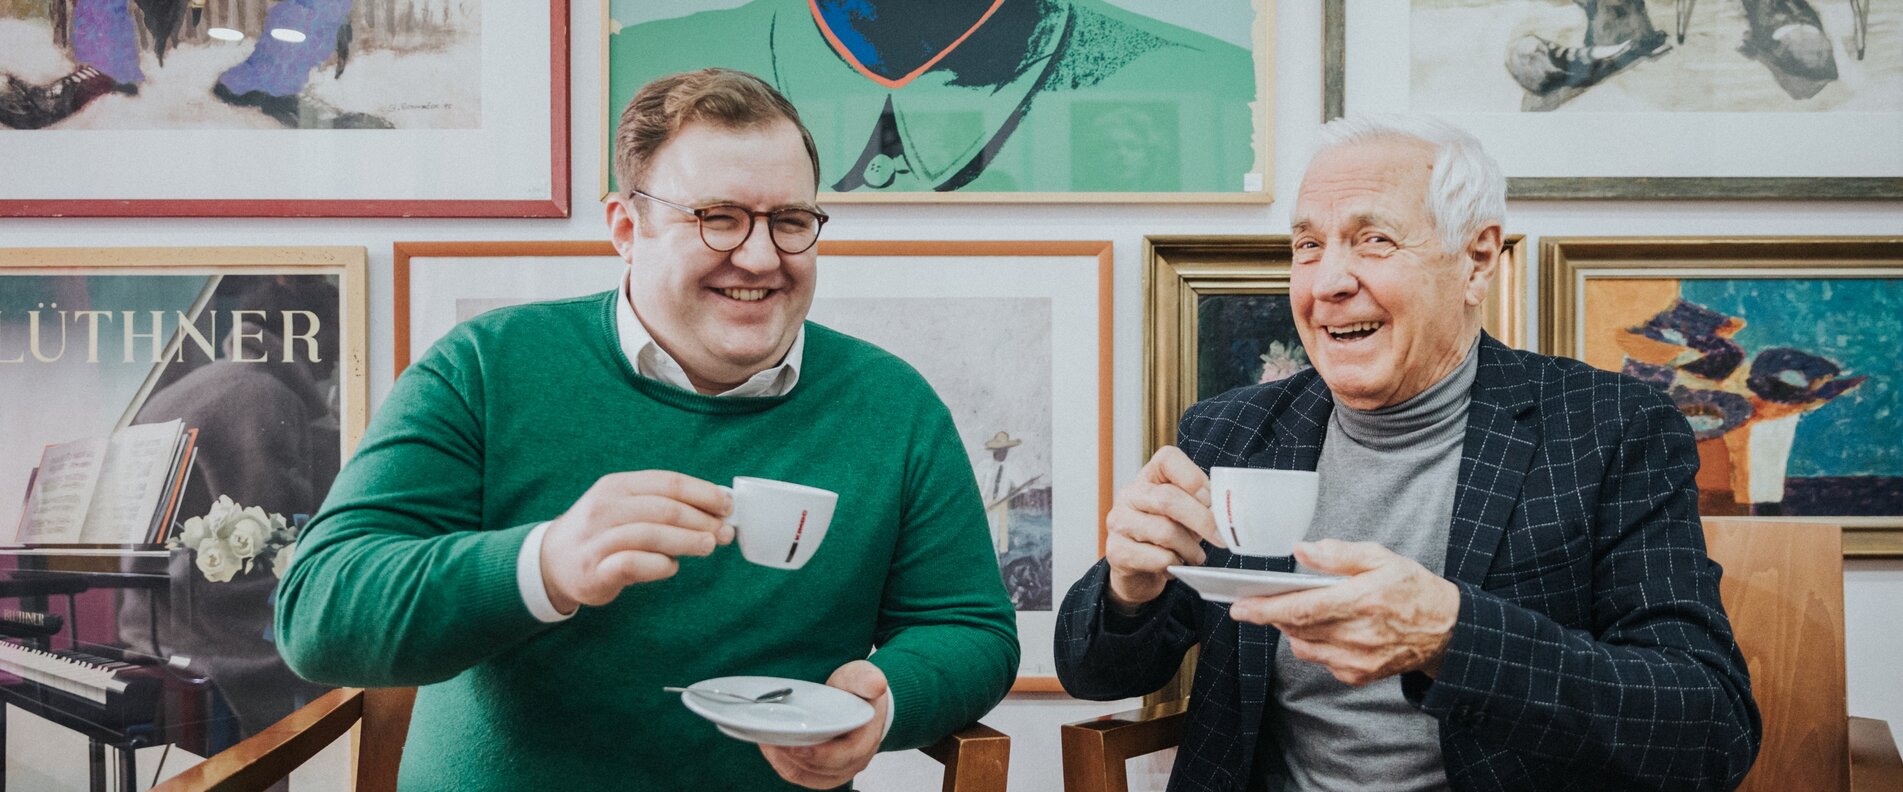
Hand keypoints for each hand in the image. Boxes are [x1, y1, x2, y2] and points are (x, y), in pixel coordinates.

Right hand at [539, 471, 732, 613]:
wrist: (552, 562)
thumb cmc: (602, 532)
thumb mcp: (625, 506)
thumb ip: (663, 505)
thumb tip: (715, 509)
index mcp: (617, 486)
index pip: (669, 482)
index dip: (703, 493)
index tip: (727, 505)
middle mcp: (605, 508)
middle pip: (665, 509)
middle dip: (701, 520)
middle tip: (724, 532)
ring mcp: (597, 539)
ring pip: (652, 534)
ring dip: (687, 541)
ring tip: (709, 546)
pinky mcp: (594, 570)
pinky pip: (634, 564)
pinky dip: (660, 565)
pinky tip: (672, 566)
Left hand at [760, 660, 888, 788]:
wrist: (863, 703)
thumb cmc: (860, 691)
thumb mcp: (863, 677)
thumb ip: (866, 679)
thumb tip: (876, 683)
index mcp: (865, 740)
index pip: (843, 756)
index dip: (818, 755)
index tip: (794, 745)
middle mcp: (854, 761)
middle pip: (820, 769)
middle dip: (793, 758)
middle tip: (770, 741)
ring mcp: (838, 769)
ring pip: (807, 776)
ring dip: (784, 762)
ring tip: (766, 743)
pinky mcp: (823, 771)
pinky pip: (801, 775)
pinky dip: (784, 764)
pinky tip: (770, 749)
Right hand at [1104, 446, 1219, 609]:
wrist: (1138, 569)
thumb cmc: (1168, 534)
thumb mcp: (1186, 512)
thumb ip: (1201, 504)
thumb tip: (1226, 513)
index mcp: (1148, 477)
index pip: (1168, 459)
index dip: (1195, 479)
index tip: (1213, 502)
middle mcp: (1129, 495)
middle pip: (1168, 499)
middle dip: (1203, 520)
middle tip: (1222, 538)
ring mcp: (1118, 522)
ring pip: (1165, 532)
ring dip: (1190, 549)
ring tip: (1195, 556)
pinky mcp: (1116, 552)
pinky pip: (1158, 558)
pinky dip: (1175, 565)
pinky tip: (1175, 565)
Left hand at [1228, 539, 1460, 685]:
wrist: (1446, 630)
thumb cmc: (1411, 589)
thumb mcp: (1381, 558)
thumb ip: (1338, 554)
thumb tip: (1301, 550)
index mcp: (1362, 601)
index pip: (1301, 608)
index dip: (1265, 608)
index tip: (1238, 606)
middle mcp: (1358, 635)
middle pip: (1296, 628)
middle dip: (1270, 616)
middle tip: (1253, 603)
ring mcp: (1358, 660)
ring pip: (1304, 647)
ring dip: (1292, 629)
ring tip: (1296, 610)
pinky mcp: (1359, 675)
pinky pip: (1322, 660)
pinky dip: (1315, 644)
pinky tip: (1326, 629)